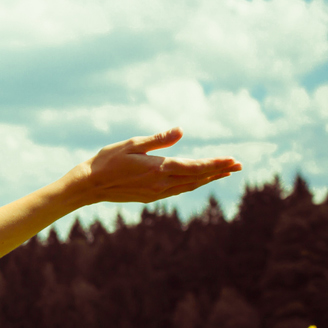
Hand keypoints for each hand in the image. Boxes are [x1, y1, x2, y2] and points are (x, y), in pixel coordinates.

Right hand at [77, 128, 240, 204]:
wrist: (89, 185)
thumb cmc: (107, 160)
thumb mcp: (132, 144)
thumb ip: (158, 139)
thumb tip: (181, 131)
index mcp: (158, 168)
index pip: (195, 167)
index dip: (216, 164)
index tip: (234, 160)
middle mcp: (161, 183)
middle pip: (197, 178)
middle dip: (219, 171)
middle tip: (238, 165)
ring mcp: (156, 192)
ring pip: (189, 186)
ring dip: (208, 179)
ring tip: (224, 173)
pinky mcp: (149, 197)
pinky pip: (177, 191)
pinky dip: (192, 184)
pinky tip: (197, 181)